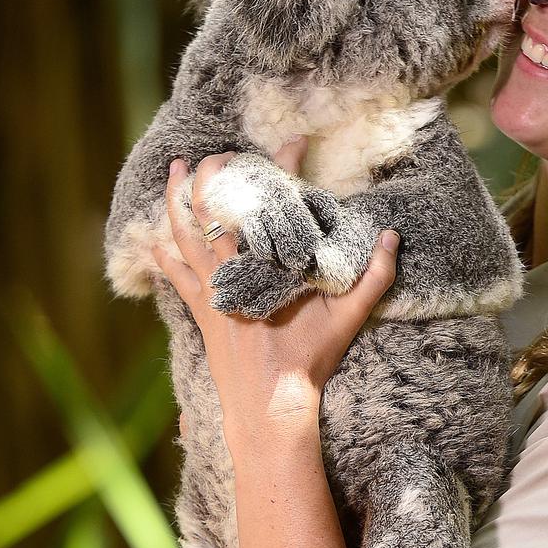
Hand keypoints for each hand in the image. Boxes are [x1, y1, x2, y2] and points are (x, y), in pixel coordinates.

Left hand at [151, 139, 399, 448]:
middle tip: (221, 153)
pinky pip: (173, 274)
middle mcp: (236, 270)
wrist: (269, 406)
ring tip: (176, 168)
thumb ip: (374, 277)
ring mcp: (212, 289)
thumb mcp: (350, 318)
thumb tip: (391, 237)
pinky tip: (156, 238)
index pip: (275, 202)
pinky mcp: (200, 310)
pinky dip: (164, 252)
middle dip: (215, 173)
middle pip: (216, 207)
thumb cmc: (309, 360)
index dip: (284, 165)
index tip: (294, 140)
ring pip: (185, 233)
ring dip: (178, 197)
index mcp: (272, 264)